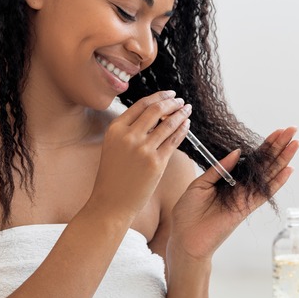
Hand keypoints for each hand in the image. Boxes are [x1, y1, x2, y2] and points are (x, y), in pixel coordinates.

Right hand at [87, 91, 191, 219]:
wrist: (111, 203)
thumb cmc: (113, 176)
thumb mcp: (113, 146)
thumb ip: (129, 129)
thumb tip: (154, 114)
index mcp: (115, 129)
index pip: (141, 104)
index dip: (159, 96)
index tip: (170, 94)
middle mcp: (128, 136)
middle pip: (156, 110)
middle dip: (172, 102)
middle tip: (181, 101)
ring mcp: (143, 149)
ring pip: (168, 124)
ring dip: (181, 114)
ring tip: (187, 110)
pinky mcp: (156, 163)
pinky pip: (174, 141)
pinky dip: (182, 130)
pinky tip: (187, 125)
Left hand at [167, 126, 298, 260]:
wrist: (184, 238)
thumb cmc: (188, 212)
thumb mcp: (200, 184)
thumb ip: (219, 168)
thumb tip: (238, 152)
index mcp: (230, 179)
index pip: (253, 158)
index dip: (266, 145)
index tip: (278, 131)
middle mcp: (241, 187)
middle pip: (265, 164)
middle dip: (279, 146)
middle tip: (293, 130)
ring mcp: (245, 198)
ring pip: (269, 175)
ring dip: (283, 159)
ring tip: (296, 143)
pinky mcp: (245, 209)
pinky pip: (263, 193)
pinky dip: (276, 182)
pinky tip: (288, 170)